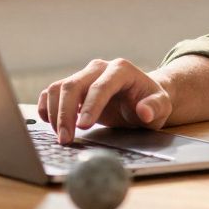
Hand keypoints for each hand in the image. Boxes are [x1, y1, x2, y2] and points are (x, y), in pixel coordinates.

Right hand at [37, 58, 173, 143]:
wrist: (142, 97)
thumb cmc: (151, 101)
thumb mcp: (162, 107)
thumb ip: (155, 107)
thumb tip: (144, 111)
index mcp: (121, 70)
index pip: (101, 86)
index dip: (90, 106)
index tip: (83, 126)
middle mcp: (99, 68)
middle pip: (73, 85)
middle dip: (66, 114)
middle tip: (66, 140)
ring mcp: (84, 75)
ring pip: (59, 88)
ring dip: (55, 113)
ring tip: (62, 138)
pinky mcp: (73, 86)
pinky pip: (52, 92)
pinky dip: (47, 107)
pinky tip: (49, 123)